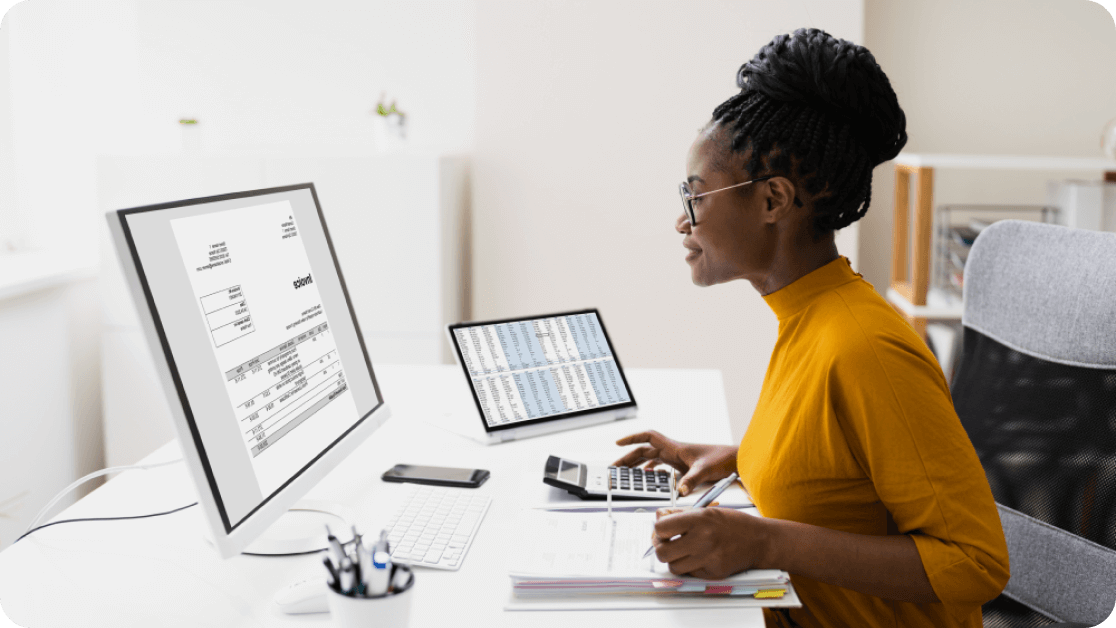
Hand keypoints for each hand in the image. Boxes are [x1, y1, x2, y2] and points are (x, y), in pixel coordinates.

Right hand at [613, 431, 735, 495]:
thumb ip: (691, 480)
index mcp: (675, 447)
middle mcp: (673, 451)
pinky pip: (661, 466)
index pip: (649, 437)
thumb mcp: (705, 470)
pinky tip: (648, 477)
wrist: (735, 460)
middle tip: (615, 467)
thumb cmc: (722, 459)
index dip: (632, 438)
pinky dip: (651, 471)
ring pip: (651, 458)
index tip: (618, 443)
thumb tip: (679, 491)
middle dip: (628, 457)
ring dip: (638, 464)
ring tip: (626, 474)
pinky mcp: (682, 466)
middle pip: (645, 450)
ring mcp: (677, 459)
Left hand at [651, 507, 769, 579]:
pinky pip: (689, 574)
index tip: (663, 529)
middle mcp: (703, 540)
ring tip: (683, 551)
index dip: (659, 529)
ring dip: (674, 560)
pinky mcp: (712, 574)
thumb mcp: (707, 510)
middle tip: (667, 543)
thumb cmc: (733, 524)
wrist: (759, 541)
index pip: (661, 528)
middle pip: (662, 552)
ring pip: (673, 567)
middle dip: (661, 548)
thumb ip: (680, 514)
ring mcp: (708, 559)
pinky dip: (689, 567)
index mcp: (700, 519)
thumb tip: (658, 517)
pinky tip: (698, 557)